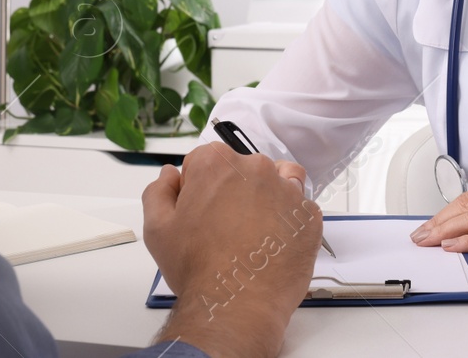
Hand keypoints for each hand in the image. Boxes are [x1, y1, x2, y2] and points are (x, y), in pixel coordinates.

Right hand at [143, 145, 320, 357]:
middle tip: (225, 228)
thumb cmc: (196, 268)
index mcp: (215, 163)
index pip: (205, 161)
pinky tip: (274, 244)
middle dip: (234, 191)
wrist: (236, 306)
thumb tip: (171, 174)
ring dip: (267, 197)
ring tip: (256, 230)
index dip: (199, 188)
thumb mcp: (158, 229)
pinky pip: (300, 209)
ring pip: (277, 181)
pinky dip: (289, 221)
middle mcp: (255, 166)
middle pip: (242, 169)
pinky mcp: (309, 216)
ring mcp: (287, 189)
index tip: (200, 213)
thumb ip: (159, 191)